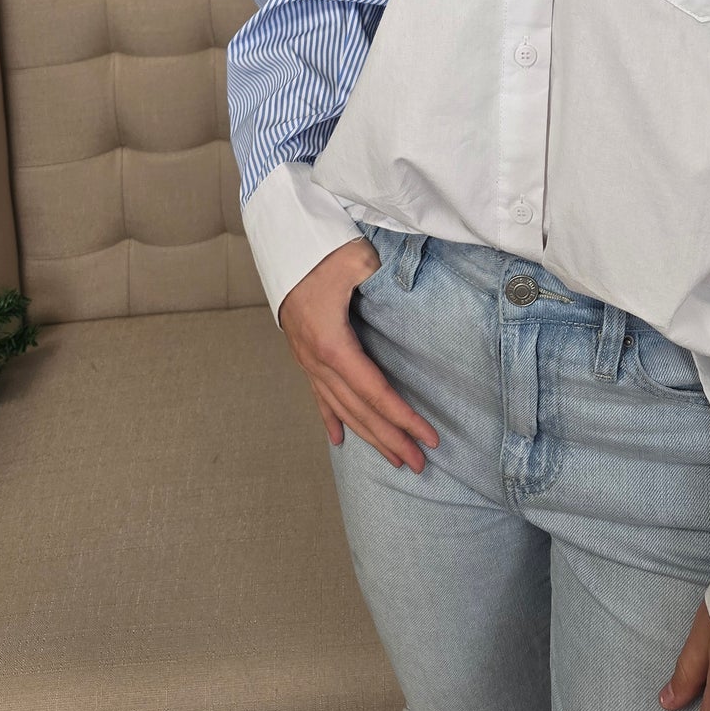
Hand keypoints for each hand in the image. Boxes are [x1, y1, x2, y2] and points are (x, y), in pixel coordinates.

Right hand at [278, 238, 440, 471]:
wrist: (281, 245)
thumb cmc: (320, 250)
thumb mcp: (355, 259)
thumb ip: (380, 276)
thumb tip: (403, 285)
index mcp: (333, 344)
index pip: (375, 392)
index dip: (402, 418)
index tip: (428, 438)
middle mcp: (318, 361)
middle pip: (359, 410)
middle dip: (390, 439)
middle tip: (420, 465)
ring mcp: (307, 360)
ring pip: (341, 409)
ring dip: (368, 436)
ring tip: (394, 458)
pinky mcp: (304, 353)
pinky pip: (319, 395)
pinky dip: (331, 419)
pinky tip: (339, 440)